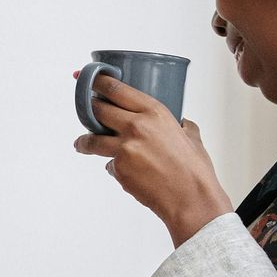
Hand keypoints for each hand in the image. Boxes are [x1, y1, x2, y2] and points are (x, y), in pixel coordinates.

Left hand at [74, 78, 231, 244]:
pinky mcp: (118, 169)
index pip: (116, 89)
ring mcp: (124, 148)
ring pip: (92, 140)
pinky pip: (108, 164)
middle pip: (98, 110)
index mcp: (154, 112)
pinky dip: (114, 167)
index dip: (98, 82)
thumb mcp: (191, 136)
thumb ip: (180, 125)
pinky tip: (126, 172)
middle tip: (86, 111)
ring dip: (84, 141)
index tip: (88, 78)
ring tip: (81, 144)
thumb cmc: (194, 169)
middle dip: (88, 109)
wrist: (190, 198)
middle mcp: (135, 126)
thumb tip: (179, 123)